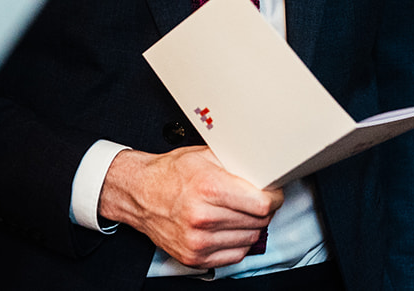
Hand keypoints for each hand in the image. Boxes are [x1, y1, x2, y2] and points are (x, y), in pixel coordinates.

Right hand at [98, 147, 282, 268]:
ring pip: (250, 239)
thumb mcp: (205, 156)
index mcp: (209, 188)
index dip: (274, 197)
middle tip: (256, 199)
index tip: (273, 193)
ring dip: (251, 226)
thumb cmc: (171, 173)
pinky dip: (239, 242)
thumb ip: (237, 164)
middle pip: (258, 221)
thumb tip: (266, 169)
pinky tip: (230, 227)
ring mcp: (198, 241)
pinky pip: (235, 255)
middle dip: (263, 210)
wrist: (139, 194)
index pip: (261, 204)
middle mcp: (203, 217)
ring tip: (240, 212)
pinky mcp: (194, 257)